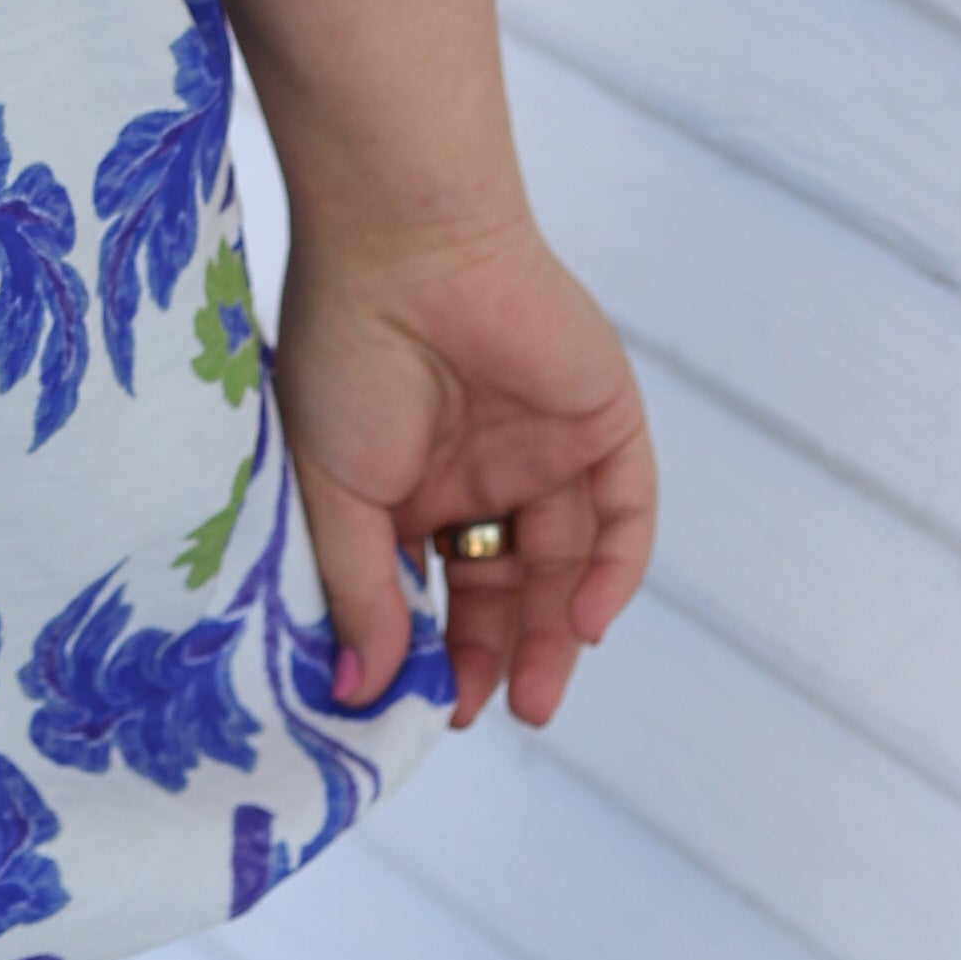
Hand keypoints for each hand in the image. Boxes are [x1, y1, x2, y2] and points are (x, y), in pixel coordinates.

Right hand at [271, 207, 656, 735]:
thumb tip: (359, 692)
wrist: (406, 246)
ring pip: (569, 561)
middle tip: (492, 713)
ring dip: (560, 632)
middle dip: (504, 656)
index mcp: (409, 483)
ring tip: (537, 696)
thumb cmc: (346, 355)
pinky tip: (587, 622)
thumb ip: (360, 591)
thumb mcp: (335, 490)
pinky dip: (614, 570)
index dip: (435, 650)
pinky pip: (625, 511)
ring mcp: (544, 446)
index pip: (435, 587)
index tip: (426, 709)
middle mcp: (480, 470)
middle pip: (508, 586)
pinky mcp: (602, 420)